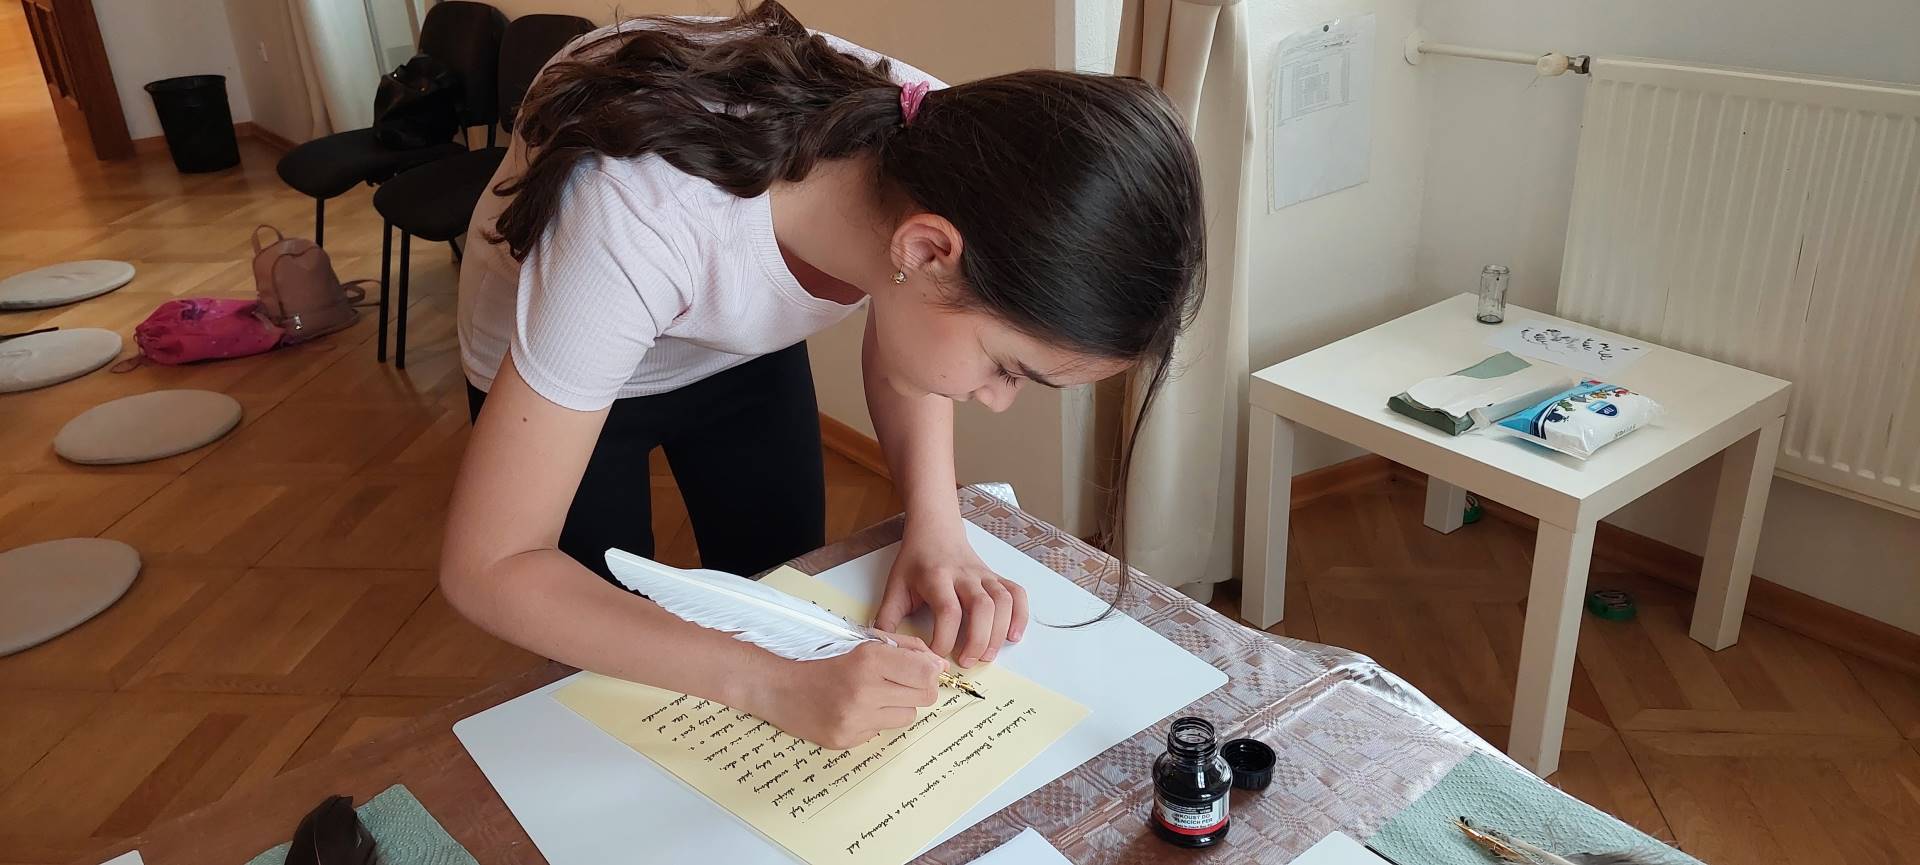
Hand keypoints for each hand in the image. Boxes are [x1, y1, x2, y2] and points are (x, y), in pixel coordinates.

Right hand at [751, 635, 942, 749]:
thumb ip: (903, 648)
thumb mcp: (862, 642)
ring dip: (898, 706)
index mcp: (868, 660)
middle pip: (924, 697)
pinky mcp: (847, 740)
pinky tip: (855, 709)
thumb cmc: (820, 660)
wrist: (778, 687)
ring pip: (907, 717)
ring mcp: (855, 719)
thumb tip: (937, 664)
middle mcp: (864, 691)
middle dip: (918, 688)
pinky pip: (881, 731)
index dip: (929, 671)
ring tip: (874, 695)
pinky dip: (875, 720)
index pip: (926, 672)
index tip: (923, 669)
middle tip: (899, 682)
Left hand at [874, 521, 1028, 667]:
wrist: (936, 530)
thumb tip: (882, 649)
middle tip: (966, 661)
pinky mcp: (996, 577)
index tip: (934, 656)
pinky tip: (1012, 636)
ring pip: (1002, 602)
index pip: (947, 610)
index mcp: (936, 576)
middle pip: (982, 607)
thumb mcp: (895, 586)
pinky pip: (1017, 594)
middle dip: (977, 639)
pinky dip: (1020, 616)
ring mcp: (984, 575)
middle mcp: (964, 574)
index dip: (943, 638)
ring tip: (986, 655)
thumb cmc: (916, 561)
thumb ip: (887, 617)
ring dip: (998, 632)